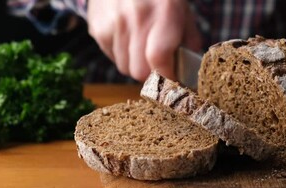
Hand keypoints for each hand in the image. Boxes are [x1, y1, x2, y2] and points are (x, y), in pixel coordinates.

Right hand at [87, 0, 201, 80]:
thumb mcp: (182, 11)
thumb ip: (188, 42)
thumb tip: (188, 73)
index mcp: (164, 12)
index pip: (159, 58)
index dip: (167, 75)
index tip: (173, 78)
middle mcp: (135, 17)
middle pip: (140, 71)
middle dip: (151, 74)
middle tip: (158, 63)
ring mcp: (113, 22)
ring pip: (124, 68)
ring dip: (136, 64)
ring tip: (142, 45)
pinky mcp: (97, 27)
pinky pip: (112, 57)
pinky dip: (122, 54)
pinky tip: (128, 37)